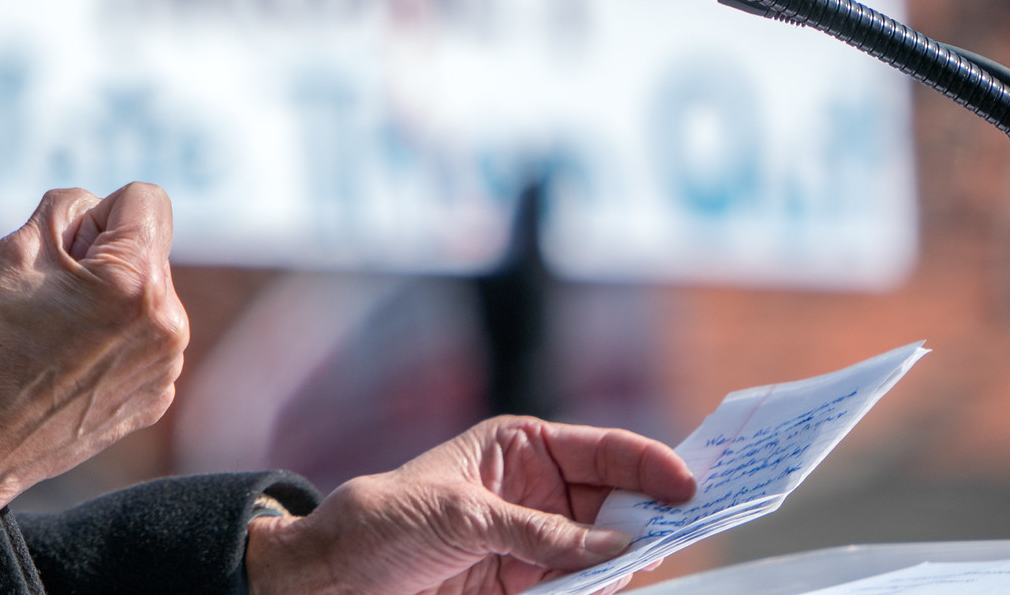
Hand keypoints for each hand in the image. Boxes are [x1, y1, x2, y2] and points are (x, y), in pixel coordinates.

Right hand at [0, 183, 189, 508]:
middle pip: (147, 250)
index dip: (97, 214)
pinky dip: (112, 340)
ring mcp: (164, 370)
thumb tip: (101, 213)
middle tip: (49, 297)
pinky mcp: (153, 400)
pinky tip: (67, 363)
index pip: (146, 200)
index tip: (63, 251)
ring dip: (110, 299)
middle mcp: (168, 327)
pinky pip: (143, 341)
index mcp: (137, 285)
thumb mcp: (18, 246)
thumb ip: (70, 208)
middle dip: (103, 258)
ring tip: (55, 333)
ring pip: (145, 296)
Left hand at [246, 415, 696, 594]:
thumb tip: (617, 548)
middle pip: (618, 505)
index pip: (603, 451)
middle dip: (654, 517)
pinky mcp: (527, 588)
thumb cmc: (387, 519)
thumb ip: (538, 532)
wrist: (338, 577)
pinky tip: (604, 587)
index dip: (650, 464)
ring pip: (606, 553)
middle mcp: (538, 492)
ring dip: (626, 562)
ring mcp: (537, 542)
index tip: (690, 485)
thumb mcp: (461, 515)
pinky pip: (579, 589)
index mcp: (522, 448)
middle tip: (690, 532)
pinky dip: (597, 590)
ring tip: (642, 565)